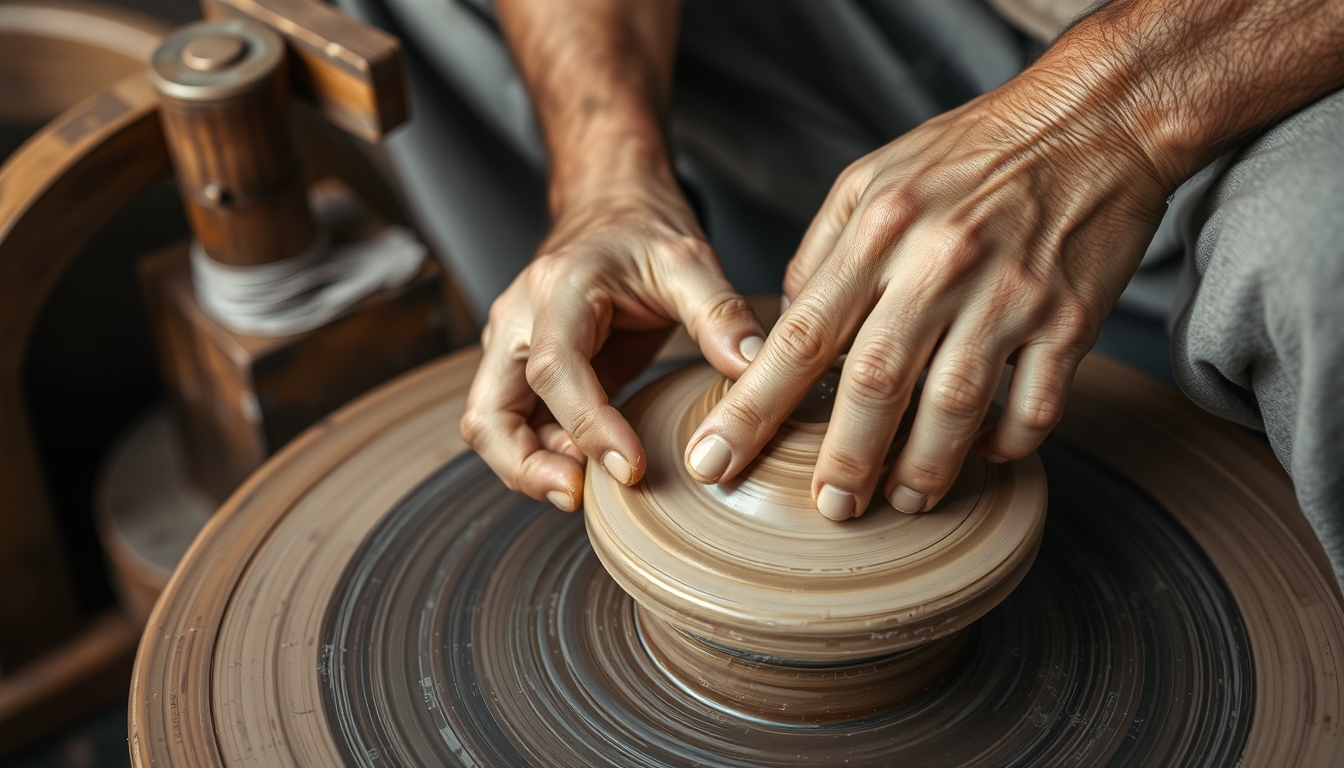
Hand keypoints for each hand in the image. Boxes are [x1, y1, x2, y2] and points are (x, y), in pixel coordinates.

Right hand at [461, 180, 764, 510]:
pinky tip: (589, 470)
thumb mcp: (690, 261)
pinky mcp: (523, 374)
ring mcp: (511, 349)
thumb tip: (752, 368)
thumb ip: (720, 313)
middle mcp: (517, 321)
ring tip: (588, 490)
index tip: (631, 466)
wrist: (612, 210)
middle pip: (489, 413)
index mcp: (557, 290)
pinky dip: (543, 457)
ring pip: (491, 427)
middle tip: (580, 495)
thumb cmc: (644, 236)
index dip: (587, 424)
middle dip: (525, 466)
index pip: (554, 369)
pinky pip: (516, 427)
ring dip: (530, 468)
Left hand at [682, 71, 1173, 519]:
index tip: (713, 462)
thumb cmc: (970, 154)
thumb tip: (782, 326)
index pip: (800, 336)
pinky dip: (1006, 444)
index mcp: (878, 230)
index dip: (752, 409)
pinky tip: (983, 456)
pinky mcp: (1070, 319)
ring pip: (954, 407)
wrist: (1093, 119)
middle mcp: (938, 264)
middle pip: (874, 383)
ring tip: (903, 500)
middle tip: (829, 508)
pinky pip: (1034, 406)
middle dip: (842, 461)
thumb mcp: (871, 179)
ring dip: (923, 469)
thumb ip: (820, 253)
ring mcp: (1008, 294)